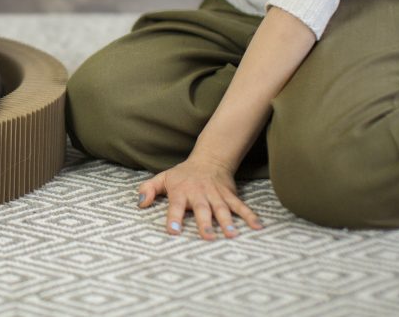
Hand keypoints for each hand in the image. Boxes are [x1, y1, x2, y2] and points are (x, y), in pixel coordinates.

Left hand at [138, 156, 262, 239]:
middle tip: (208, 238)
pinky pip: (240, 206)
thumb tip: (140, 204)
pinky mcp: (229, 195)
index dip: (173, 218)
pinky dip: (250, 215)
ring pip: (222, 209)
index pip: (175, 206)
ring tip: (233, 235)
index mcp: (180, 191)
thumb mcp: (162, 178)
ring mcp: (216, 195)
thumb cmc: (183, 175)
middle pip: (202, 209)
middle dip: (205, 223)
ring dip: (227, 221)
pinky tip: (258, 227)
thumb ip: (148, 190)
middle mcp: (199, 194)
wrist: (209, 159)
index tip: (173, 231)